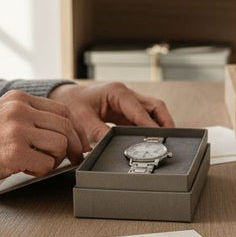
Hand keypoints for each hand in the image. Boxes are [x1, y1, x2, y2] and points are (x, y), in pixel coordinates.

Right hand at [0, 90, 83, 187]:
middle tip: (69, 158)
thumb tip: (62, 129)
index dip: (73, 129)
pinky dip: (41, 171)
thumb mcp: (1, 114)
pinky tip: (27, 169)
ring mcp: (17, 130)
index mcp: (18, 98)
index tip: (75, 142)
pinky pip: (46, 164)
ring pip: (60, 144)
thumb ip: (29, 115)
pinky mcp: (14, 153)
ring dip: (55, 159)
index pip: (62, 110)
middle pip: (65, 126)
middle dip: (71, 146)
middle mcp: (19, 110)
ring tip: (39, 163)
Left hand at [48, 82, 175, 147]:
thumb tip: (113, 144)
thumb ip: (98, 132)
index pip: (140, 109)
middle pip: (154, 107)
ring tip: (163, 141)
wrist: (64, 98)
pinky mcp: (126, 110)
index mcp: (117, 92)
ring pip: (153, 111)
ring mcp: (128, 101)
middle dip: (165, 122)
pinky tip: (149, 140)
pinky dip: (149, 128)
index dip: (150, 124)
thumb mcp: (82, 119)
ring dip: (159, 125)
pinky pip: (144, 118)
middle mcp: (126, 94)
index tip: (158, 137)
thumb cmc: (72, 103)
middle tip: (170, 139)